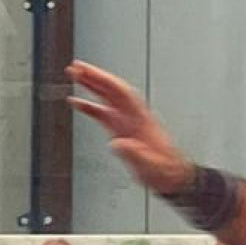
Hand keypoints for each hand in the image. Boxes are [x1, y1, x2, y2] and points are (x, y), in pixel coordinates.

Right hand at [66, 61, 191, 196]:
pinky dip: (89, 106)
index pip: (120, 92)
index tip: (88, 71)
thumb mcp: (150, 165)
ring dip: (91, 86)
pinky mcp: (122, 129)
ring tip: (74, 76)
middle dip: (94, 76)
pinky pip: (103, 113)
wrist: (171, 176)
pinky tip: (78, 102)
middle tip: (75, 68)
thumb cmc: (164, 170)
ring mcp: (127, 121)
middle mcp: (133, 116)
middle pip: (112, 90)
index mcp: (140, 119)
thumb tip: (118, 143)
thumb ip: (134, 153)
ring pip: (107, 98)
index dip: (103, 79)